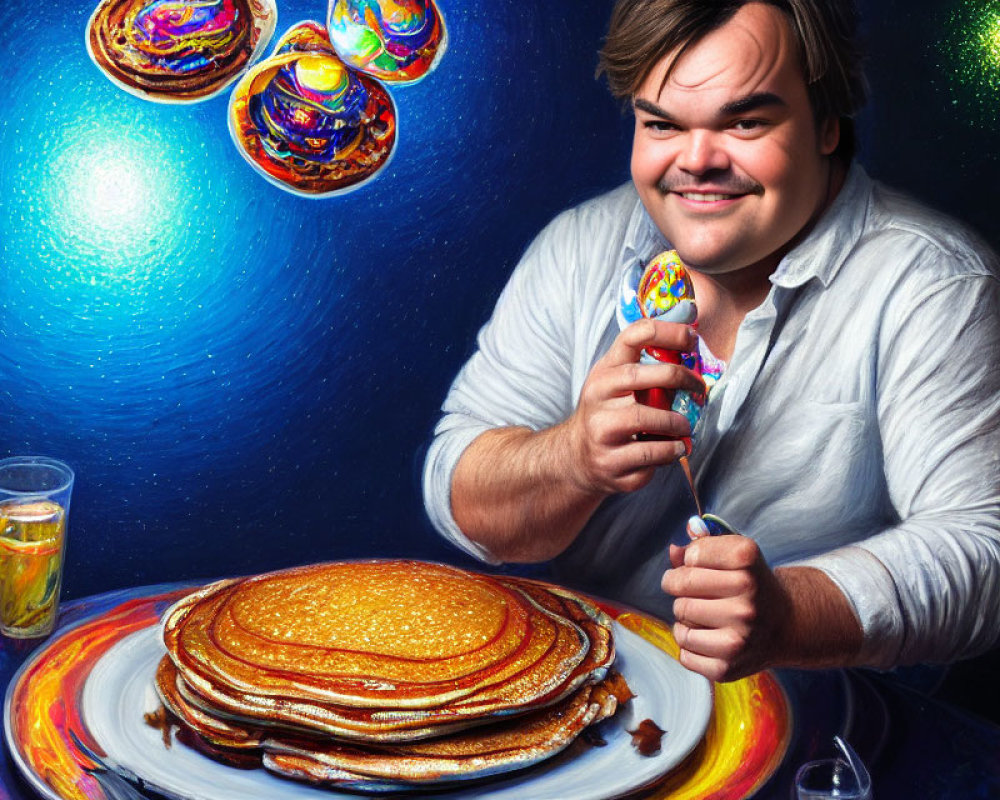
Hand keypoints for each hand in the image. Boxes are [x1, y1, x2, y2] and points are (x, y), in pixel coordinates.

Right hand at [564, 319, 703, 495]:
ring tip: (684, 427)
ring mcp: (601, 431)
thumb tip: (692, 347)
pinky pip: (651, 454)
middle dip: (681, 378)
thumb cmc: (610, 414)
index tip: (692, 338)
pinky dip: (671, 450)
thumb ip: (649, 367)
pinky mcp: (611, 462)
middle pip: (642, 376)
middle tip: (698, 388)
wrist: (578, 457)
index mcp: (606, 371)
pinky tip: (674, 447)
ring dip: (676, 423)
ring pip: (647, 419)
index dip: (667, 331)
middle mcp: (598, 397)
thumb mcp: (619, 383)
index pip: (633, 336)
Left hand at [662, 520, 789, 681]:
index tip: (700, 565)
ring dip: (683, 615)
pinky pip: (684, 652)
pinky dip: (688, 643)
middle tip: (689, 588)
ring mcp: (738, 638)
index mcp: (748, 564)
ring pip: (679, 617)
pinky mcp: (727, 667)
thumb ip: (702, 546)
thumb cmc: (752, 585)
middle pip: (681, 584)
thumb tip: (674, 552)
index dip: (690, 559)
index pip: (692, 554)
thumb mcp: (736, 556)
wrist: (786, 625)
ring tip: (703, 613)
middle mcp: (747, 602)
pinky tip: (707, 636)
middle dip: (677, 584)